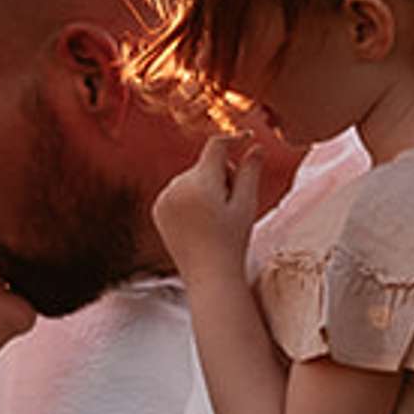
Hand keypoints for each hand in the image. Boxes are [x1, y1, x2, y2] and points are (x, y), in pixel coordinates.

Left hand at [151, 133, 269, 274]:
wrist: (208, 276)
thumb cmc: (232, 242)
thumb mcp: (246, 205)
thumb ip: (250, 172)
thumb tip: (254, 146)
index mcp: (200, 183)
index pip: (217, 146)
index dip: (234, 139)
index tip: (248, 137)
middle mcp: (177, 186)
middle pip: (206, 164)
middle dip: (223, 176)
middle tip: (232, 207)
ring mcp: (164, 198)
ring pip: (193, 178)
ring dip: (207, 188)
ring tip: (214, 219)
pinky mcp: (158, 209)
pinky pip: (179, 191)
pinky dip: (191, 199)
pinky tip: (198, 223)